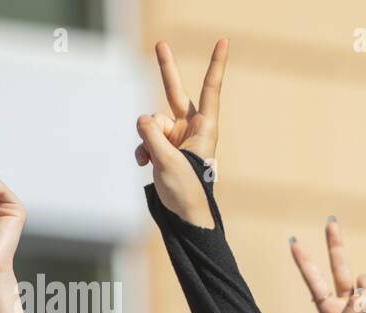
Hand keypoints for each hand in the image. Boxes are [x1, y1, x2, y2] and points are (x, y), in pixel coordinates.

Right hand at [135, 39, 227, 228]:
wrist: (185, 218)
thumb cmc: (187, 192)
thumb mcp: (169, 162)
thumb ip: (152, 135)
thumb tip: (142, 119)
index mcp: (205, 129)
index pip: (210, 90)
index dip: (216, 65)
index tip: (224, 42)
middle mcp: (191, 129)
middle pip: (174, 92)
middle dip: (165, 70)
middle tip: (161, 44)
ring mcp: (176, 137)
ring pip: (151, 122)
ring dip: (145, 139)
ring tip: (150, 160)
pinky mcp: (164, 147)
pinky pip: (145, 136)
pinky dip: (142, 148)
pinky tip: (144, 164)